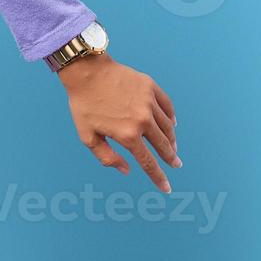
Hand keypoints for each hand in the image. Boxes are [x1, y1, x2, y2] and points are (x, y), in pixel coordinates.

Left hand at [58, 53, 179, 192]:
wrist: (86, 71)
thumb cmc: (84, 104)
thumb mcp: (87, 136)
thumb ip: (107, 157)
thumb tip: (126, 170)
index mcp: (128, 135)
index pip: (148, 163)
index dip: (158, 178)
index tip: (166, 188)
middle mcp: (143, 120)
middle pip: (163, 146)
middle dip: (170, 158)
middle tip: (175, 164)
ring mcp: (148, 102)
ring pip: (168, 127)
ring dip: (172, 140)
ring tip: (173, 147)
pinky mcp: (150, 87)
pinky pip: (167, 107)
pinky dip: (171, 118)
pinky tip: (172, 124)